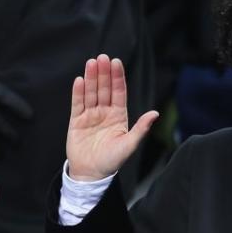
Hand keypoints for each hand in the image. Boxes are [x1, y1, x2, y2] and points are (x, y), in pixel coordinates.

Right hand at [66, 54, 158, 180]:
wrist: (91, 174)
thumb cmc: (112, 162)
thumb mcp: (129, 145)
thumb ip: (141, 128)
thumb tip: (155, 113)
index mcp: (118, 116)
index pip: (119, 92)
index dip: (117, 77)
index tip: (116, 62)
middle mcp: (104, 112)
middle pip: (104, 89)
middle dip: (103, 73)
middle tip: (102, 58)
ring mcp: (90, 116)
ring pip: (91, 93)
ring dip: (90, 78)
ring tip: (91, 63)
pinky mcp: (76, 121)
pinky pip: (77, 104)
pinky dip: (78, 92)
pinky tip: (79, 80)